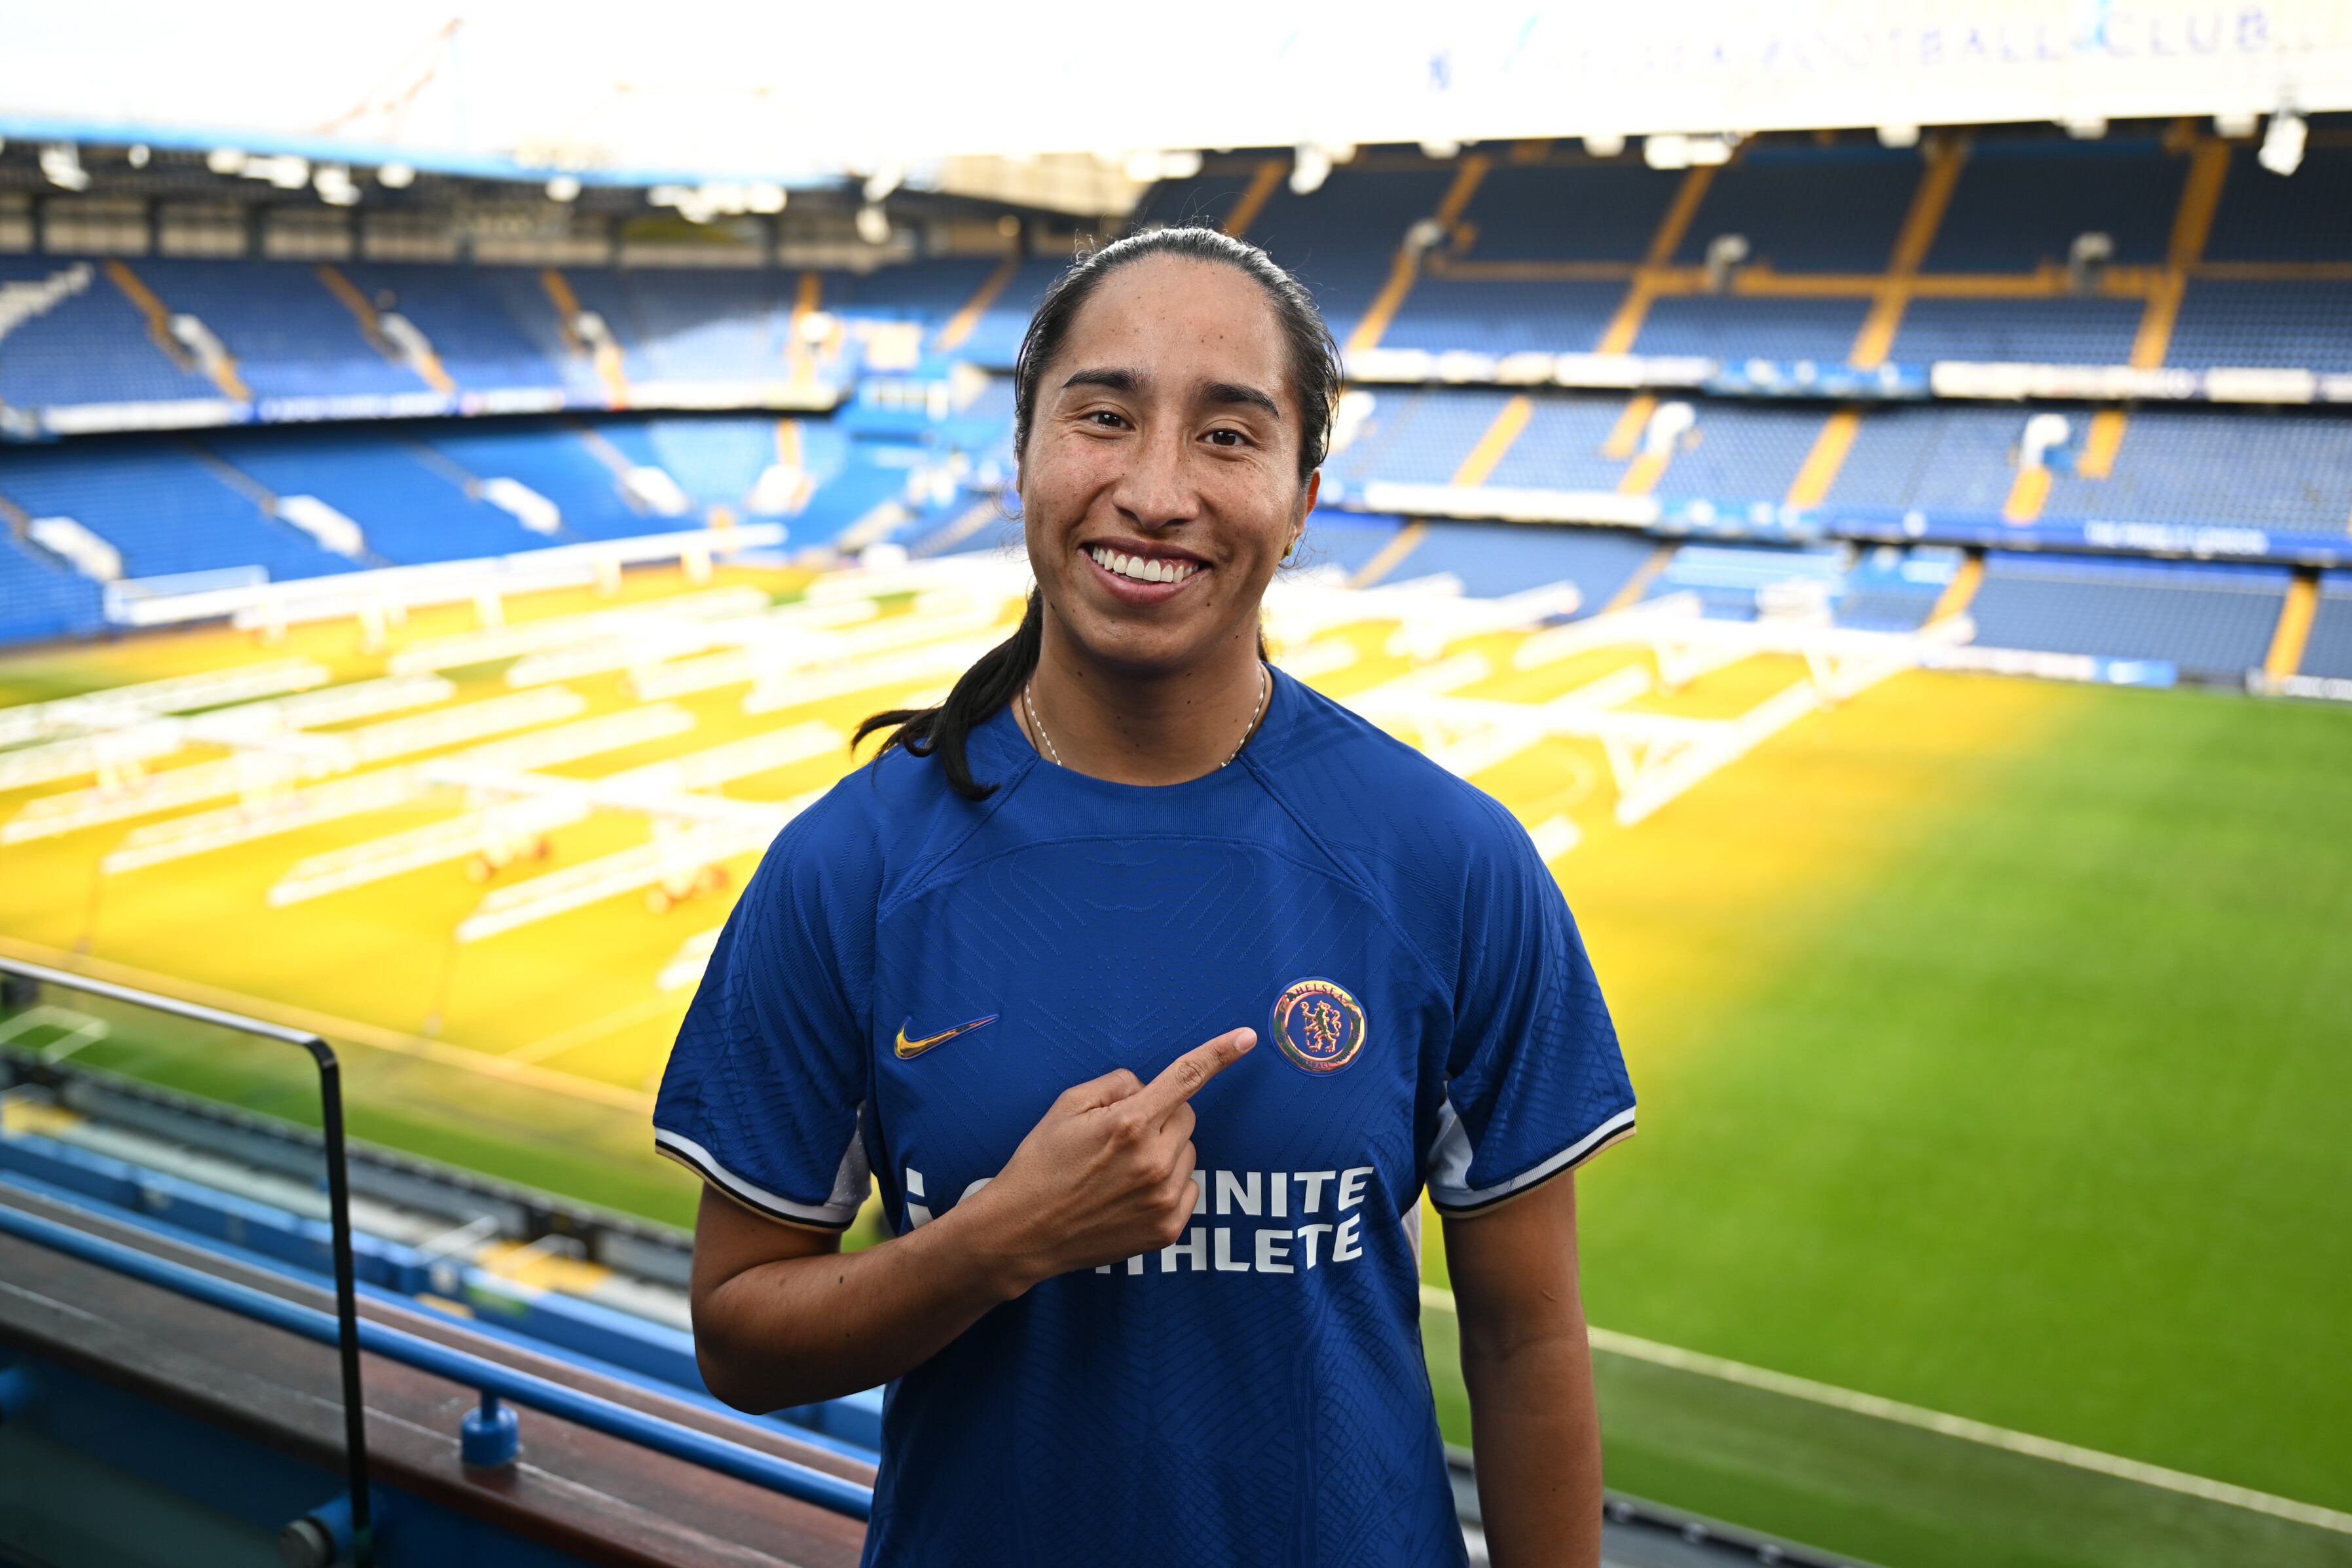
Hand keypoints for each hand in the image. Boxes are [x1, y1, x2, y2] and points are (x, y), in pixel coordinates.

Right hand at [954, 1027, 1254, 1293]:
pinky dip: (1167, 1184)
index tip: (1247, 1037)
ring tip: (1120, 1170)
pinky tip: (1130, 1194)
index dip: (1219, 1053)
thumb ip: (1117, 1085)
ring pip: (1187, 1152)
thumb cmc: (1041, 1163)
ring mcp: (1164, 1199)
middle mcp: (1154, 1161)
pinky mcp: (1167, 1230)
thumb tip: (1149, 1087)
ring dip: (1165, 1151)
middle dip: (1162, 1115)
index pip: (1185, 1077)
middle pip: (1187, 1116)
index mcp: (1130, 1124)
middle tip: (1122, 1134)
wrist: (1022, 1233)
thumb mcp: (1067, 1105)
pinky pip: (1187, 1187)